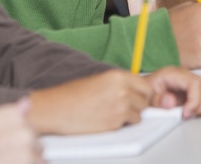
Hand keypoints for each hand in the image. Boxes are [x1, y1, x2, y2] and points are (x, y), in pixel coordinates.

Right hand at [28, 69, 151, 133]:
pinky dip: (121, 124)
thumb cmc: (72, 95)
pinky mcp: (114, 122)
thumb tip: (134, 90)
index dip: (141, 93)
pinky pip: (128, 124)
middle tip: (125, 107)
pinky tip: (107, 119)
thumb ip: (119, 83)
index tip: (137, 97)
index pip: (145, 85)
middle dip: (137, 104)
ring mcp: (120, 107)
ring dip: (130, 115)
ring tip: (113, 113)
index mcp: (118, 76)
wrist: (56, 109)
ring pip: (139, 114)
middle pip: (144, 100)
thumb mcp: (99, 79)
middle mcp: (122, 90)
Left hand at [145, 67, 200, 117]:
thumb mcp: (146, 96)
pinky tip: (196, 109)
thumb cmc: (146, 91)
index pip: (195, 84)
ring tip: (193, 112)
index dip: (195, 101)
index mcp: (175, 74)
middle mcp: (188, 75)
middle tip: (189, 114)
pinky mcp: (198, 87)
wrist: (145, 88)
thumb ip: (157, 100)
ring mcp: (194, 80)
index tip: (186, 113)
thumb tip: (170, 101)